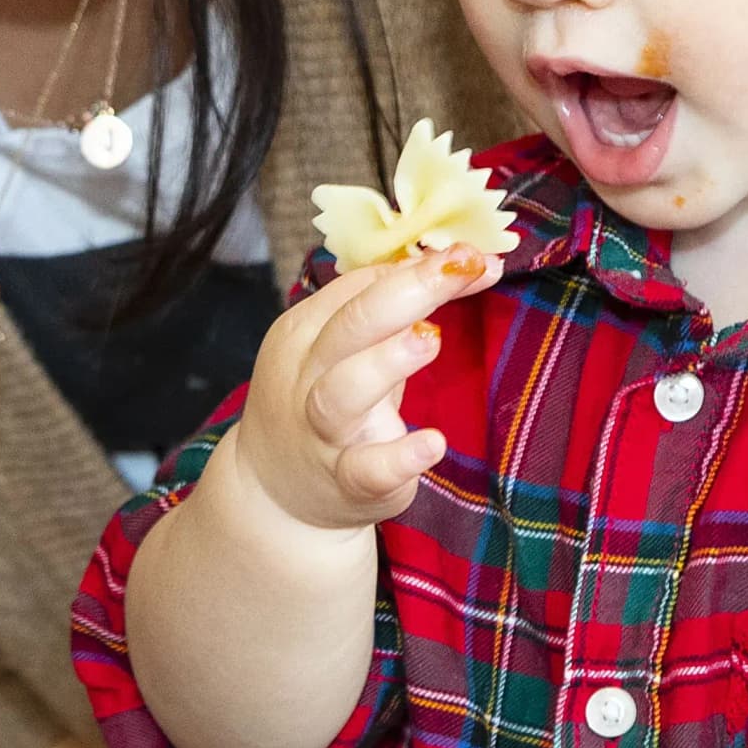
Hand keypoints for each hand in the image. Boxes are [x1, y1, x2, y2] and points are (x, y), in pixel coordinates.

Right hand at [212, 249, 491, 533]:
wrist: (275, 492)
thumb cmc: (322, 404)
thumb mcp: (345, 350)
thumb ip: (396, 309)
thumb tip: (463, 261)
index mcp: (305, 332)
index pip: (360, 287)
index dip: (418, 267)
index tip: (472, 255)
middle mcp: (308, 376)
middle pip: (350, 325)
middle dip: (409, 290)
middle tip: (463, 266)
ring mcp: (323, 432)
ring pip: (344, 391)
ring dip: (388, 361)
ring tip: (431, 339)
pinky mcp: (346, 481)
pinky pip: (368, 469)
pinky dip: (399, 457)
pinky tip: (432, 443)